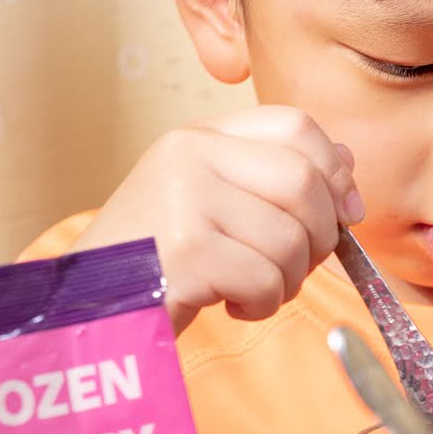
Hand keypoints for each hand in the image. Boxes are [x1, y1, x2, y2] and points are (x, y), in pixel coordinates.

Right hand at [71, 106, 360, 334]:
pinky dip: (262, 303)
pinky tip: (230, 303)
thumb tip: (348, 160)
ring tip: (251, 287)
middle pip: (305, 183)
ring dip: (288, 279)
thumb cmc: (159, 259)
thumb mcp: (214, 202)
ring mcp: (183, 198)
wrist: (85, 308)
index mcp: (199, 136)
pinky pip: (265, 278)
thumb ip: (274, 177)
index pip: (296, 125)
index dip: (336, 171)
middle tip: (294, 266)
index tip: (346, 212)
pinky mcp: (183, 250)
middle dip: (321, 237)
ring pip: (291, 238)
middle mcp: (189, 155)